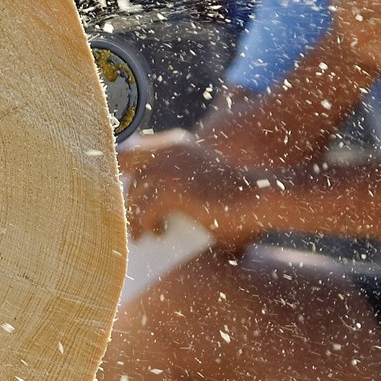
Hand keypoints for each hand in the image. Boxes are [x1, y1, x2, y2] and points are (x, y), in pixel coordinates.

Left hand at [119, 130, 266, 251]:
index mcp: (176, 144)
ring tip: (139, 235)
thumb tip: (158, 209)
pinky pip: (143, 214)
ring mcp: (166, 170)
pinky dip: (145, 227)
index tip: (120, 191)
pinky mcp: (169, 192)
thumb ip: (181, 185)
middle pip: (126, 175)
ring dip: (134, 218)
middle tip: (129, 219)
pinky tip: (157, 235)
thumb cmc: (240, 196)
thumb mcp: (204, 181)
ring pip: (132, 197)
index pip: (133, 151)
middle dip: (125, 197)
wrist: (261, 196)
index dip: (122, 168)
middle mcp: (167, 152)